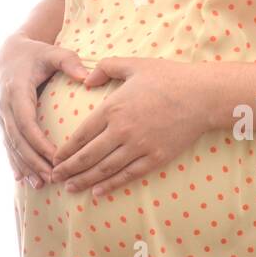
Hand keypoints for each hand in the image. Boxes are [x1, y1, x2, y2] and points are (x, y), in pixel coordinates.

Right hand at [0, 35, 88, 188]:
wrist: (10, 54)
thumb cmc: (36, 54)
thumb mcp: (53, 52)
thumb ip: (69, 61)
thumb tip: (86, 76)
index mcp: (16, 91)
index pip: (27, 122)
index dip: (39, 143)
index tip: (56, 158)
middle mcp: (5, 106)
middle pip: (18, 139)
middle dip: (34, 161)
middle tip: (52, 178)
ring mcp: (1, 115)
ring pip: (11, 145)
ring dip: (24, 166)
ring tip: (40, 185)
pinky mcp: (3, 121)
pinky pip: (8, 144)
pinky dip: (15, 162)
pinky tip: (22, 179)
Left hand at [50, 56, 214, 197]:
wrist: (201, 95)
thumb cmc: (167, 77)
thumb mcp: (133, 64)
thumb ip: (105, 68)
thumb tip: (86, 80)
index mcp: (113, 108)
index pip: (81, 134)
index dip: (65, 150)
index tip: (54, 158)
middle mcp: (122, 130)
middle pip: (88, 156)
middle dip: (69, 169)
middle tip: (54, 178)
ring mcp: (139, 146)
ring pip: (105, 169)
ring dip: (85, 180)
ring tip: (70, 188)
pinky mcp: (155, 158)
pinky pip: (128, 175)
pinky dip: (111, 185)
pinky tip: (98, 192)